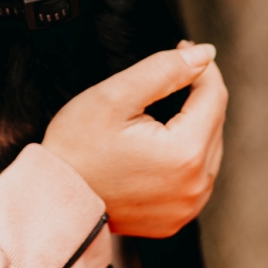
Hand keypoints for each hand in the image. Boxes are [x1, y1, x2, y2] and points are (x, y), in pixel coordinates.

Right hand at [42, 43, 226, 236]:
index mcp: (185, 154)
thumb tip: (205, 53)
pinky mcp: (176, 219)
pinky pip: (195, 176)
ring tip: (157, 112)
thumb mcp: (116, 95)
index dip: (200, 66)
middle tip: (163, 77)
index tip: (181, 48)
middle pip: (214, 122)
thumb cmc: (76, 146)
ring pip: (209, 148)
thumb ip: (164, 69)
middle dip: (195, 94)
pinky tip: (158, 144)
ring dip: (193, 124)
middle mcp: (196, 186)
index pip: (214, 96)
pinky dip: (185, 155)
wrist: (53, 196)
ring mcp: (187, 207)